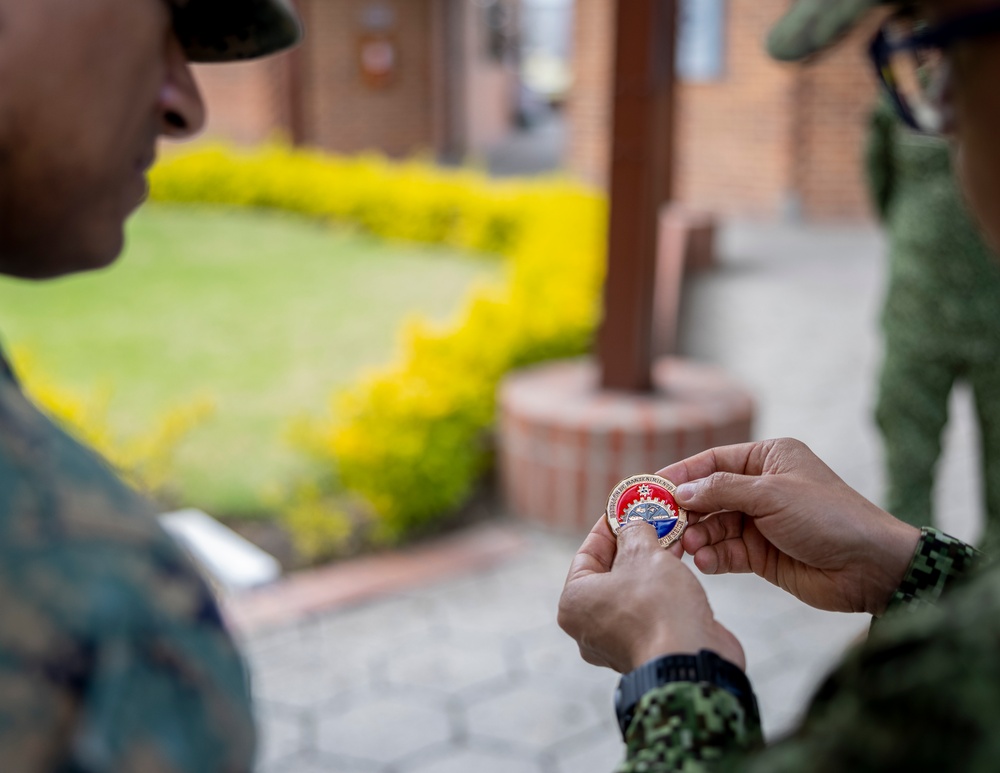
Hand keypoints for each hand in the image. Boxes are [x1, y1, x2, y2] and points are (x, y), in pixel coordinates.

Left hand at [558, 516, 744, 673]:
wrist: (692, 659)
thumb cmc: (658, 607)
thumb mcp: (644, 554)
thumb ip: (635, 532)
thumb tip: (634, 523)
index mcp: (574, 603)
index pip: (586, 554)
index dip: (608, 527)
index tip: (625, 509)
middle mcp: (588, 627)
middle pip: (608, 574)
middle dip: (632, 545)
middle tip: (652, 521)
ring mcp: (616, 643)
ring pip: (630, 592)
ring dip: (650, 566)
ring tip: (671, 539)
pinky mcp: (645, 650)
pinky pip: (647, 611)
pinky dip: (660, 589)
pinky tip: (679, 566)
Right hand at [659, 438, 920, 615]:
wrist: (870, 567)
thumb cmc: (828, 517)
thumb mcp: (772, 495)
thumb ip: (722, 491)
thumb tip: (680, 493)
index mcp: (768, 459)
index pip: (712, 462)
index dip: (680, 475)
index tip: (650, 489)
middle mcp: (761, 488)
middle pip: (707, 497)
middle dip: (685, 513)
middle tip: (661, 527)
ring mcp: (760, 522)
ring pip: (713, 527)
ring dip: (697, 537)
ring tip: (686, 549)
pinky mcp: (762, 554)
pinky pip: (726, 552)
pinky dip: (713, 557)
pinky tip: (705, 563)